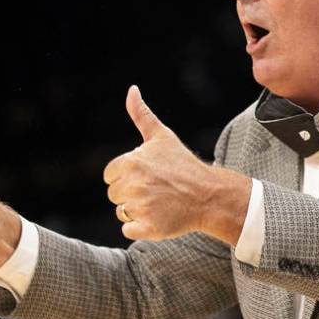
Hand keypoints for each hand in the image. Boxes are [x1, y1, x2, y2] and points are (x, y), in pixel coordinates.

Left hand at [102, 86, 219, 240]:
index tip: (147, 175)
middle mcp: (133, 185)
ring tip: (159, 202)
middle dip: (131, 193)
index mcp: (130, 162)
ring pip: (122, 212)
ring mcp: (141, 208)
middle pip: (114, 194)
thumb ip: (141, 114)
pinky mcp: (148, 228)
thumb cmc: (182, 164)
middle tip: (156, 189)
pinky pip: (128, 229)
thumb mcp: (161, 136)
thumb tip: (131, 89)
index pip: (110, 176)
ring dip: (137, 210)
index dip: (126, 176)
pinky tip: (158, 216)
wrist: (209, 195)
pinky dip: (141, 227)